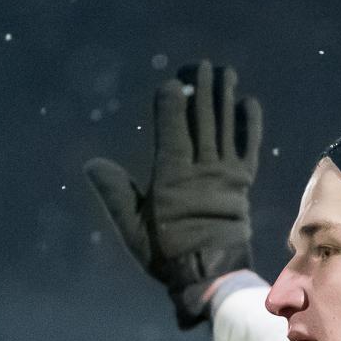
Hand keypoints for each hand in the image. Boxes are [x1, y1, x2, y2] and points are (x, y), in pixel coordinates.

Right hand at [84, 59, 262, 329]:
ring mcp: (226, 174)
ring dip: (225, 97)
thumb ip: (114, 193)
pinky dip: (249, 124)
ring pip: (225, 127)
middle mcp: (201, 169)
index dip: (172, 101)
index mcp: (172, 176)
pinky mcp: (243, 183)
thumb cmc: (167, 253)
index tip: (172, 83)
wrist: (211, 274)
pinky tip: (248, 103)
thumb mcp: (133, 227)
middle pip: (202, 119)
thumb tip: (92, 164)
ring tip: (226, 73)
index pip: (172, 126)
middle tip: (202, 65)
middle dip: (202, 89)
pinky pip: (249, 147)